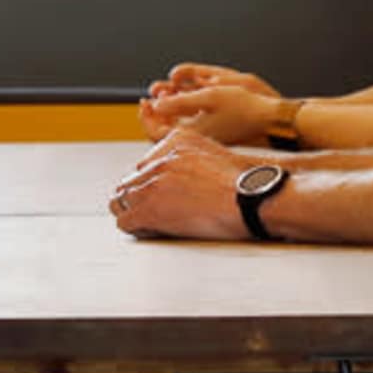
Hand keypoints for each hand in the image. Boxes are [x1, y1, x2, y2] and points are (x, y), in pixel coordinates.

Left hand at [109, 130, 255, 240]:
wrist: (250, 199)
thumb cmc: (244, 183)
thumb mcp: (218, 152)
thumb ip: (195, 157)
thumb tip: (191, 175)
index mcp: (176, 142)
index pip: (145, 163)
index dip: (150, 181)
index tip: (155, 191)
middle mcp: (161, 160)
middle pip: (131, 180)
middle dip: (137, 195)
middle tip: (144, 208)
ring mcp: (153, 185)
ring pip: (122, 199)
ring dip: (129, 210)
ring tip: (139, 219)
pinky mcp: (151, 210)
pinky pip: (126, 220)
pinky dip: (132, 227)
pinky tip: (144, 230)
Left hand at [141, 61, 272, 132]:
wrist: (268, 118)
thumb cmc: (243, 107)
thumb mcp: (208, 97)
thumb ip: (179, 102)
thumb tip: (155, 105)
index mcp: (192, 135)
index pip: (156, 133)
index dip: (147, 117)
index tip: (144, 100)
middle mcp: (196, 141)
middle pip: (162, 134)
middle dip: (153, 115)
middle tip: (149, 99)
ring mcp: (203, 140)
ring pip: (173, 130)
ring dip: (166, 113)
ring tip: (164, 95)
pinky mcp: (210, 136)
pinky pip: (185, 129)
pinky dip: (177, 116)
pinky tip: (180, 101)